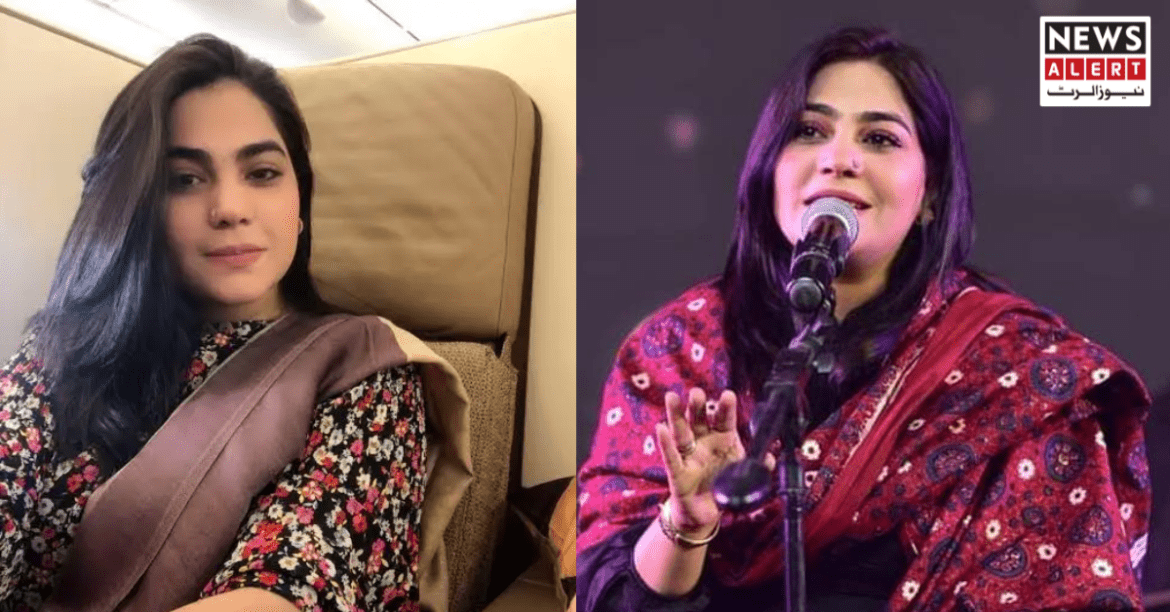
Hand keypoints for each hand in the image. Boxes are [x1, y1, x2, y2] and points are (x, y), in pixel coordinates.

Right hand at [655, 388, 765, 537]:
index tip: (728, 395)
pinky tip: (660, 428)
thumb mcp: (745, 479)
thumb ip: (758, 468)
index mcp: (723, 441)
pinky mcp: (678, 473)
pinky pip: (671, 457)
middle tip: (697, 393)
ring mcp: (690, 456)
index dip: (725, 408)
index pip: (724, 421)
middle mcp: (704, 443)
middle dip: (698, 406)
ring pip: (682, 432)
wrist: (706, 515)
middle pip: (700, 420)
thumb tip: (769, 459)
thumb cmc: (724, 489)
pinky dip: (666, 443)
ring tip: (672, 398)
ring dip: (676, 415)